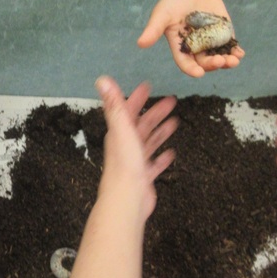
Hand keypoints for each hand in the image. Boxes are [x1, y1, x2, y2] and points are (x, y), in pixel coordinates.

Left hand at [97, 77, 177, 218]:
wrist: (126, 198)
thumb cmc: (125, 162)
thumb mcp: (122, 128)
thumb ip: (115, 104)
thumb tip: (102, 79)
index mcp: (119, 133)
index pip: (127, 110)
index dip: (136, 98)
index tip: (147, 86)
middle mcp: (126, 146)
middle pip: (141, 125)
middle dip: (155, 113)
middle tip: (172, 102)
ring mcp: (135, 162)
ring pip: (148, 143)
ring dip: (160, 132)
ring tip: (174, 122)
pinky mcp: (143, 177)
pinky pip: (154, 164)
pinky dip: (162, 158)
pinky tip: (171, 154)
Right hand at [137, 0, 244, 76]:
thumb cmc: (172, 2)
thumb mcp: (161, 14)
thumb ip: (153, 29)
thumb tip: (140, 44)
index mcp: (180, 47)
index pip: (185, 62)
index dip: (191, 69)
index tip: (199, 73)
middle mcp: (196, 48)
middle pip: (204, 62)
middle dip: (213, 64)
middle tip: (221, 62)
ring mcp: (211, 42)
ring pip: (219, 57)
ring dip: (227, 61)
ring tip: (234, 61)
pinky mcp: (223, 34)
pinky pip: (230, 46)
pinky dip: (235, 51)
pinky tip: (240, 53)